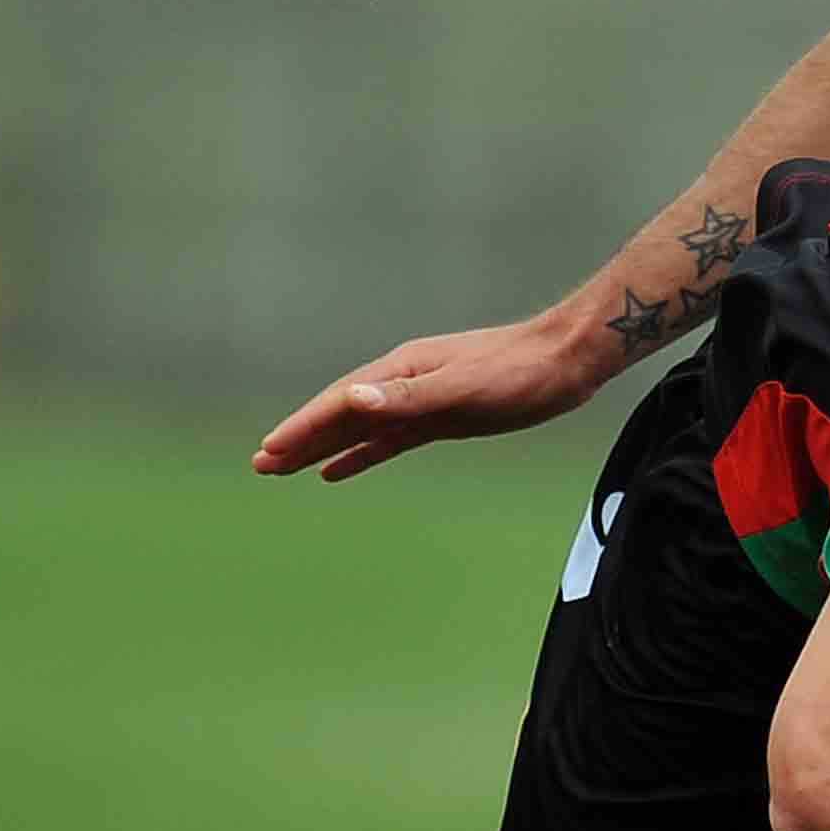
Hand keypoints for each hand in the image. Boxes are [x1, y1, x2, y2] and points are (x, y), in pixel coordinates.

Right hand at [252, 316, 607, 483]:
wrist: (568, 361)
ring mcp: (421, 400)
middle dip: (300, 439)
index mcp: (401, 371)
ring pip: (360, 429)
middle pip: (340, 415)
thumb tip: (352, 399)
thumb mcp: (463, 387)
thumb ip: (408, 397)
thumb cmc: (519, 372)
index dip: (303, 428)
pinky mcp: (442, 417)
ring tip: (285, 468)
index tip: (270, 452)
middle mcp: (404, 383)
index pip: (339, 402)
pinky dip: (360, 454)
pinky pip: (388, 439)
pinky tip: (339, 469)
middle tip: (261, 466)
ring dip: (323, 448)